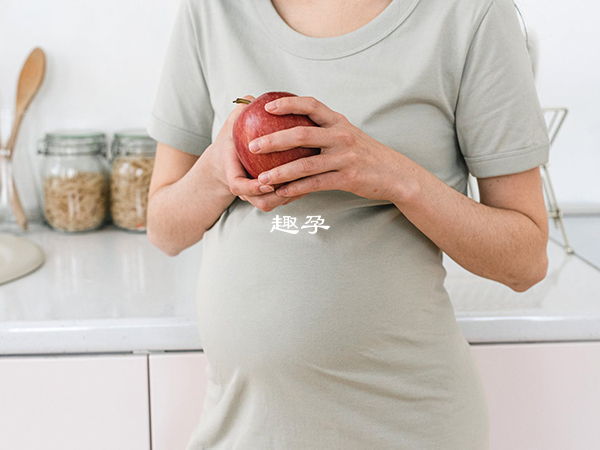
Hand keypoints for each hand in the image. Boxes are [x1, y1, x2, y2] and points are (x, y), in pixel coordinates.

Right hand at [218, 96, 307, 211]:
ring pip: (273, 204)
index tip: (267, 181)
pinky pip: (282, 200)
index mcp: (231, 172)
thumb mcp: (232, 123)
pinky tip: (313, 178)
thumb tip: (254, 97)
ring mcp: (254, 196)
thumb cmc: (233, 138)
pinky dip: (295, 193)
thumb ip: (240, 110)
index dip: (252, 188)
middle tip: (296, 183)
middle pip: (261, 202)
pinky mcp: (266, 197)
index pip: (238, 186)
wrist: (227, 160)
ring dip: (291, 196)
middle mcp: (244, 188)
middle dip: (277, 197)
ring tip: (309, 181)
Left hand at [247, 96, 410, 204]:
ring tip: (261, 178)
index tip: (267, 106)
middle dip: (273, 140)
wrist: (395, 174)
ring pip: (305, 164)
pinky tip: (282, 193)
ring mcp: (345, 157)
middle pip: (301, 134)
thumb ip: (324, 130)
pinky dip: (296, 188)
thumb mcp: (348, 135)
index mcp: (339, 122)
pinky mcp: (347, 178)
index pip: (311, 105)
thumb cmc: (365, 155)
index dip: (288, 103)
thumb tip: (292, 129)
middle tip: (252, 146)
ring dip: (280, 172)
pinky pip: (316, 183)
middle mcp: (341, 136)